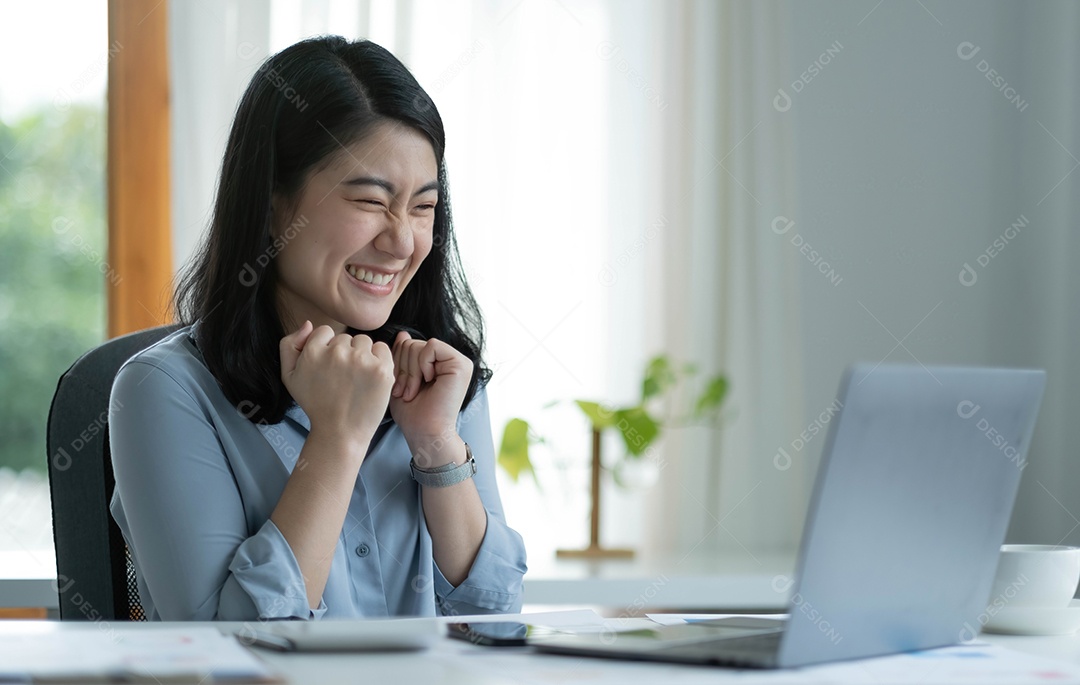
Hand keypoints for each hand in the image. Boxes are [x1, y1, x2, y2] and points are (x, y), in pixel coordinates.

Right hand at [280, 321, 394, 444]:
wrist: (340, 431)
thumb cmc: (315, 404)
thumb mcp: (289, 376)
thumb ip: (289, 345)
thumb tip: (308, 324)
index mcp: (313, 351)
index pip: (325, 332)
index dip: (327, 349)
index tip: (329, 368)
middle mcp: (337, 352)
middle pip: (346, 338)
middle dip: (345, 353)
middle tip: (342, 378)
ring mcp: (361, 359)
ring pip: (364, 342)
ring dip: (362, 355)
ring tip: (356, 379)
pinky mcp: (381, 368)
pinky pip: (382, 348)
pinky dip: (379, 359)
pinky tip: (370, 376)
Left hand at [388, 331, 472, 453]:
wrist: (424, 432)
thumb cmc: (412, 413)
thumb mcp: (400, 379)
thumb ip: (402, 356)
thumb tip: (403, 334)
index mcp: (437, 363)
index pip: (408, 345)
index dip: (398, 364)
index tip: (399, 388)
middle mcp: (449, 360)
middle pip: (412, 343)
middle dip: (403, 368)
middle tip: (406, 391)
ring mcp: (458, 361)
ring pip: (418, 345)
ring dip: (410, 372)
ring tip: (412, 391)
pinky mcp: (461, 364)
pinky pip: (431, 346)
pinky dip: (422, 364)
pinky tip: (427, 381)